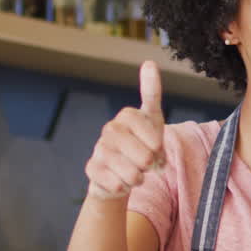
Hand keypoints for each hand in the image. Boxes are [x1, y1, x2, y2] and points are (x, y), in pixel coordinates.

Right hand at [84, 61, 164, 199]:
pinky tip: (119, 180)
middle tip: (145, 162)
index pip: (154, 136)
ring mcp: (100, 149)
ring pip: (133, 174)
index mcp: (128, 115)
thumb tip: (148, 62)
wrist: (120, 173)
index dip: (158, 145)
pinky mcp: (91, 168)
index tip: (156, 146)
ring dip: (139, 178)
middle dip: (151, 166)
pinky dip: (125, 188)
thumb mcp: (154, 121)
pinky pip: (119, 186)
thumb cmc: (142, 145)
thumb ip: (152, 94)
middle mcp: (111, 129)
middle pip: (146, 157)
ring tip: (133, 171)